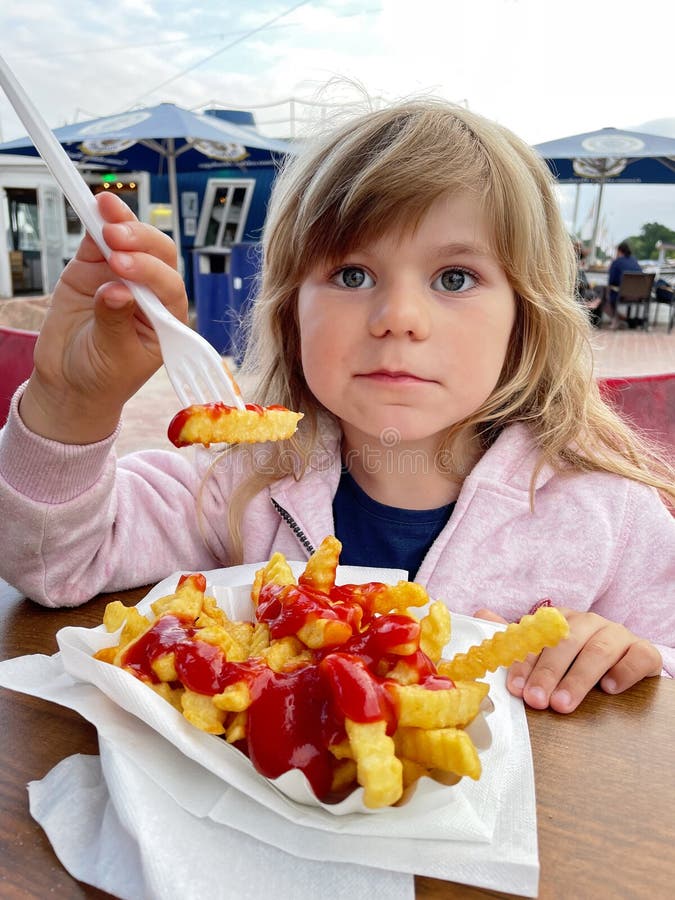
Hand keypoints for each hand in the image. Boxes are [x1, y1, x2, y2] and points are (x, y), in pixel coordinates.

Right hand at [20, 191, 186, 443]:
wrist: (70, 380)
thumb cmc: (104, 376)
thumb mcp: (113, 357)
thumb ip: (115, 322)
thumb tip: (116, 291)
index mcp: (168, 319)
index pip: (168, 286)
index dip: (149, 271)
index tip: (122, 265)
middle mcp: (151, 293)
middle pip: (158, 256)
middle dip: (140, 242)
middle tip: (115, 237)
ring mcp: (122, 276)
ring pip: (131, 241)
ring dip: (121, 222)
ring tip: (105, 209)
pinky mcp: (94, 267)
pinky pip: (99, 240)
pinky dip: (98, 222)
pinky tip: (95, 208)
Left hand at [474, 607, 661, 712]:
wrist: (623, 660)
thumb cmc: (576, 657)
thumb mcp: (545, 649)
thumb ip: (516, 638)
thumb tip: (480, 613)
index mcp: (561, 620)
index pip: (539, 639)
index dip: (525, 664)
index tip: (515, 689)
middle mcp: (589, 623)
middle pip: (566, 644)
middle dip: (548, 673)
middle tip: (537, 700)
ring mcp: (618, 635)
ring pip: (598, 651)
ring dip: (578, 678)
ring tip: (564, 704)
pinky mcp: (644, 651)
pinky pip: (637, 657)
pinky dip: (623, 671)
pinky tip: (609, 689)